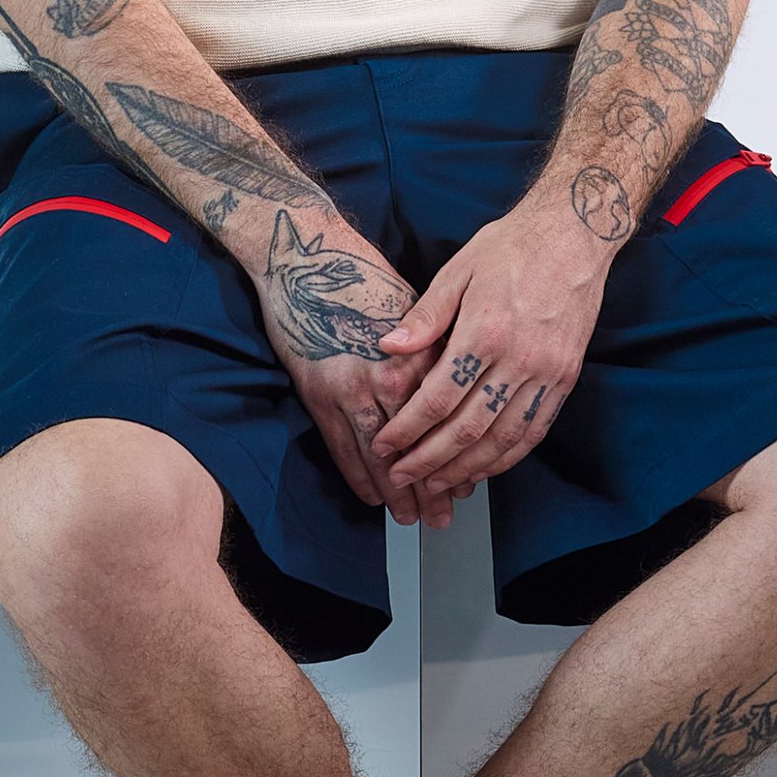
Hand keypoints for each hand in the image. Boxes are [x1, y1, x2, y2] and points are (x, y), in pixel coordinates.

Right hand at [251, 211, 450, 527]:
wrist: (306, 259)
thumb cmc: (364, 275)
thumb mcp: (415, 306)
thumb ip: (435, 351)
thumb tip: (458, 386)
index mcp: (419, 354)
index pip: (446, 417)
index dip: (458, 453)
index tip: (470, 478)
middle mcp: (389, 375)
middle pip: (419, 442)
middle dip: (433, 482)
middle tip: (446, 515)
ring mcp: (351, 387)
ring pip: (382, 454)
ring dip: (398, 490)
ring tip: (414, 517)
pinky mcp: (319, 394)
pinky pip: (342, 447)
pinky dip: (359, 476)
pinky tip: (374, 497)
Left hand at [368, 197, 611, 500]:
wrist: (574, 234)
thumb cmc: (512, 246)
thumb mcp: (459, 269)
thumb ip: (425, 316)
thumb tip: (388, 348)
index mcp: (485, 331)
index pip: (438, 398)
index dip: (407, 429)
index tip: (384, 446)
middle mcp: (519, 359)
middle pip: (468, 428)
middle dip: (429, 460)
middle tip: (401, 477)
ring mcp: (547, 373)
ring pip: (503, 439)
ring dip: (466, 469)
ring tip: (437, 484)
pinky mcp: (565, 378)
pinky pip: (535, 431)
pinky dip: (507, 457)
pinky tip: (484, 468)